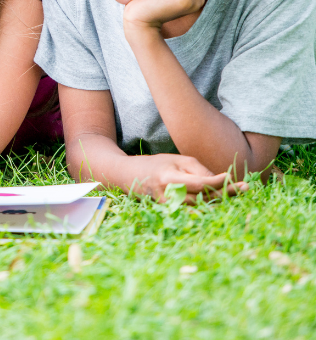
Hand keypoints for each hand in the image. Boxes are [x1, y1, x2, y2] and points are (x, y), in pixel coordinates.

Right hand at [131, 153, 247, 202]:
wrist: (128, 176)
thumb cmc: (156, 164)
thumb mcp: (176, 160)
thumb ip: (198, 170)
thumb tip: (219, 182)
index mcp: (169, 178)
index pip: (198, 183)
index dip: (217, 182)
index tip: (233, 177)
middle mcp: (169, 196)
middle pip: (203, 197)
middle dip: (225, 192)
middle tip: (245, 187)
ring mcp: (169, 207)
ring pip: (201, 206)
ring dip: (220, 200)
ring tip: (239, 192)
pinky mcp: (170, 213)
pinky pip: (194, 210)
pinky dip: (208, 205)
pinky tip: (222, 200)